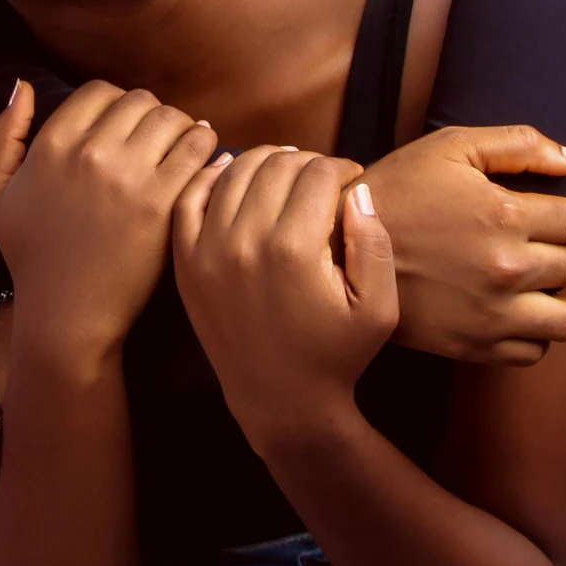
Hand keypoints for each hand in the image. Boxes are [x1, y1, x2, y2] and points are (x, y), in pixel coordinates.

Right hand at [0, 79, 220, 359]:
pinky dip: (204, 148)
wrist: (67, 315)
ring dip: (179, 129)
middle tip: (153, 142)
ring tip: (179, 150)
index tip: (121, 130)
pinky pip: (198, 148)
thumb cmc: (31, 256)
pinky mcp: (164, 202)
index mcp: (52, 145)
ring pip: (172, 117)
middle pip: (139, 100)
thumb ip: (2, 135)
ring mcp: (129, 177)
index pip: (99, 91)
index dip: (113, 105)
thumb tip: (22, 86)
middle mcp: (90, 153)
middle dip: (148, 117)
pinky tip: (201, 162)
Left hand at [173, 147, 396, 452]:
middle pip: (276, 165)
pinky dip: (210, 176)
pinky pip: (189, 199)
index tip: (351, 179)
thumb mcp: (379, 308)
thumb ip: (375, 243)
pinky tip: (232, 171)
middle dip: (306, 162)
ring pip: (234, 173)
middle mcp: (245, 242)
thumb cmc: (337, 355)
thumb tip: (356, 188)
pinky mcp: (187, 263)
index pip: (317, 173)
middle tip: (321, 177)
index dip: (341, 167)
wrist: (281, 403)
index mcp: (295, 249)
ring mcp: (208, 251)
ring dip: (264, 162)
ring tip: (285, 173)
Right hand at [366, 126, 565, 365]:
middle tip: (558, 246)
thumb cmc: (396, 189)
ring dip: (560, 299)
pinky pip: (533, 352)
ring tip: (539, 284)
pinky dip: (533, 334)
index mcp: (506, 214)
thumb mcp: (450, 148)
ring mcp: (492, 312)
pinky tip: (513, 311)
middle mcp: (507, 267)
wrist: (339, 246)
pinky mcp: (473, 345)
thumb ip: (519, 145)